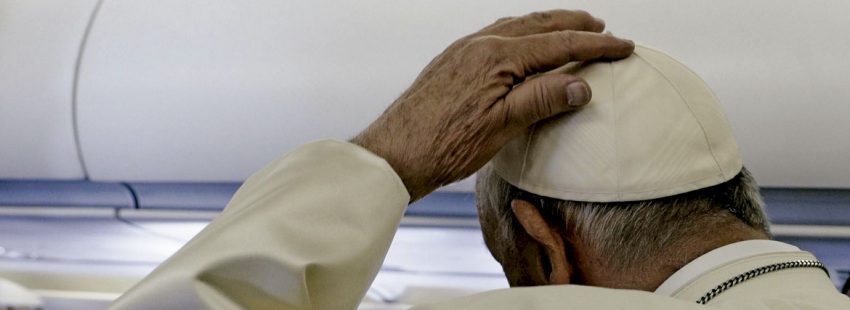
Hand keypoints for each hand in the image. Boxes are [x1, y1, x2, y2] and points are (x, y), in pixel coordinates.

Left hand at [352, 9, 633, 200]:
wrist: (394, 153)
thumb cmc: (444, 145)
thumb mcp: (502, 126)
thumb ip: (541, 99)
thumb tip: (582, 84)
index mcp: (496, 56)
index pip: (558, 44)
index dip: (595, 45)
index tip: (624, 45)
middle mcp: (479, 44)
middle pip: (537, 26)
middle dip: (573, 24)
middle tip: (601, 26)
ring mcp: (463, 51)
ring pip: (515, 27)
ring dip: (546, 25)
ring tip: (567, 27)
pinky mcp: (452, 62)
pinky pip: (495, 35)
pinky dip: (520, 33)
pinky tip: (521, 44)